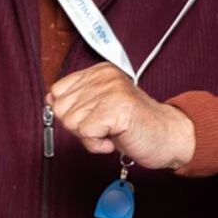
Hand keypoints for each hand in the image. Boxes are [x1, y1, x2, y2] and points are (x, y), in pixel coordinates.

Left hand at [46, 63, 195, 169]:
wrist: (168, 136)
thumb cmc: (135, 124)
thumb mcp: (101, 107)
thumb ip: (77, 100)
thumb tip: (49, 99)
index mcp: (99, 72)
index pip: (58, 90)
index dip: (70, 112)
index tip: (91, 118)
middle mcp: (104, 77)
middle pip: (61, 109)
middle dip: (79, 127)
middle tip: (104, 127)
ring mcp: (111, 90)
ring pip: (72, 123)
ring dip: (89, 137)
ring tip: (111, 132)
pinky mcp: (117, 108)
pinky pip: (86, 133)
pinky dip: (96, 145)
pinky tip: (113, 140)